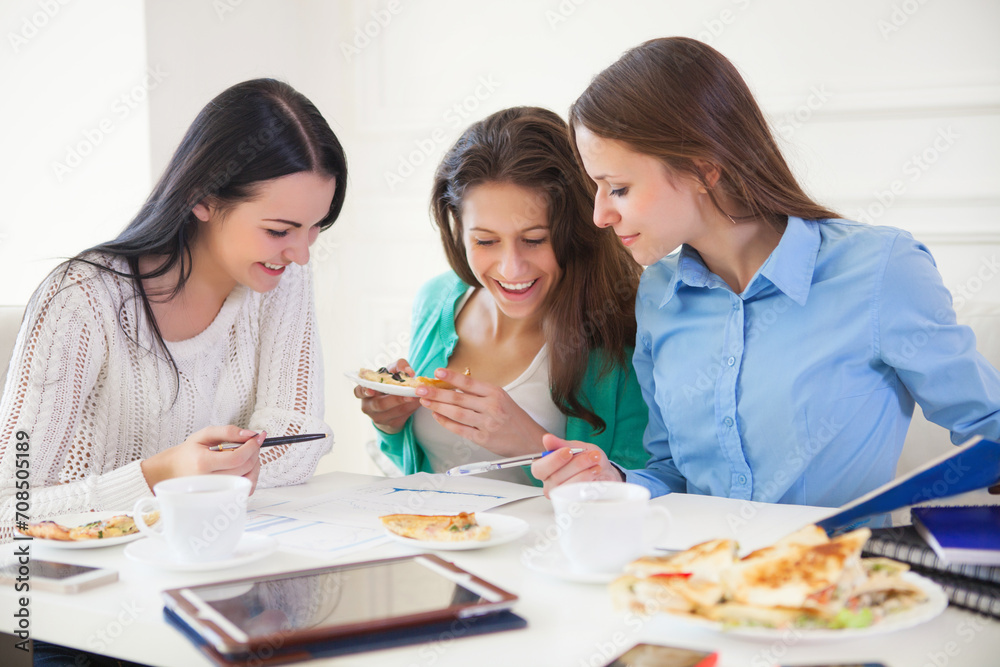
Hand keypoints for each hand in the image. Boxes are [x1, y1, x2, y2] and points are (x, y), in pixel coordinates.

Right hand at [140, 426, 263, 491]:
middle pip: (245, 468)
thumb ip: (228, 431)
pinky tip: (244, 467)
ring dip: (255, 465)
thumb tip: (251, 434)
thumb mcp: (204, 435)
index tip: (257, 437)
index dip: (252, 446)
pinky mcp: (222, 497)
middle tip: (252, 443)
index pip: (237, 457)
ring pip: (248, 479)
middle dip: (254, 453)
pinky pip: (245, 489)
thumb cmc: (190, 452)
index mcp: (203, 464)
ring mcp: (216, 492)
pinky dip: (250, 476)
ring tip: (247, 455)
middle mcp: (210, 481)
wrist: (174, 470)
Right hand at [354, 358, 419, 433]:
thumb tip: (409, 371)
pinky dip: (411, 409)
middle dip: (395, 399)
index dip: (364, 391)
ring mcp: (379, 417)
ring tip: (417, 396)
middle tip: (409, 394)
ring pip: (393, 412)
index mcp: (365, 391)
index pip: (359, 392)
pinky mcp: (391, 424)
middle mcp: (369, 406)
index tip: (371, 390)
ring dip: (406, 404)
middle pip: (380, 404)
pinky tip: (418, 403)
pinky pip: (402, 417)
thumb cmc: (389, 384)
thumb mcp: (391, 372)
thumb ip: (399, 366)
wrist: (393, 405)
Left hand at [415, 368, 546, 456]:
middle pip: (458, 398)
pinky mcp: (483, 438)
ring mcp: (487, 423)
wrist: (529, 440)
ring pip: (457, 413)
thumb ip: (481, 393)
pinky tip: (437, 417)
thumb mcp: (502, 399)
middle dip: (436, 393)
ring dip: (438, 407)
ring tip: (424, 402)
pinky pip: (460, 429)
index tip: (436, 372)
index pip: (469, 383)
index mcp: (496, 393)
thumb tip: (455, 387)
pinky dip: (447, 423)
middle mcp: (491, 407)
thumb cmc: (514, 418)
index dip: (451, 377)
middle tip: (420, 389)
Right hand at [531, 433, 623, 496]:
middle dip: (576, 464)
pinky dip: (590, 483)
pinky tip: (595, 474)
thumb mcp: (575, 447)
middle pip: (555, 478)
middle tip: (590, 455)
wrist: (604, 472)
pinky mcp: (575, 503)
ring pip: (568, 487)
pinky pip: (580, 496)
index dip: (553, 460)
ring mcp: (562, 496)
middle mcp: (550, 485)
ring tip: (595, 464)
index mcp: (545, 469)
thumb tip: (547, 439)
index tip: (568, 451)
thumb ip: (560, 444)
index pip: (539, 469)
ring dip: (584, 473)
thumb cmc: (586, 459)